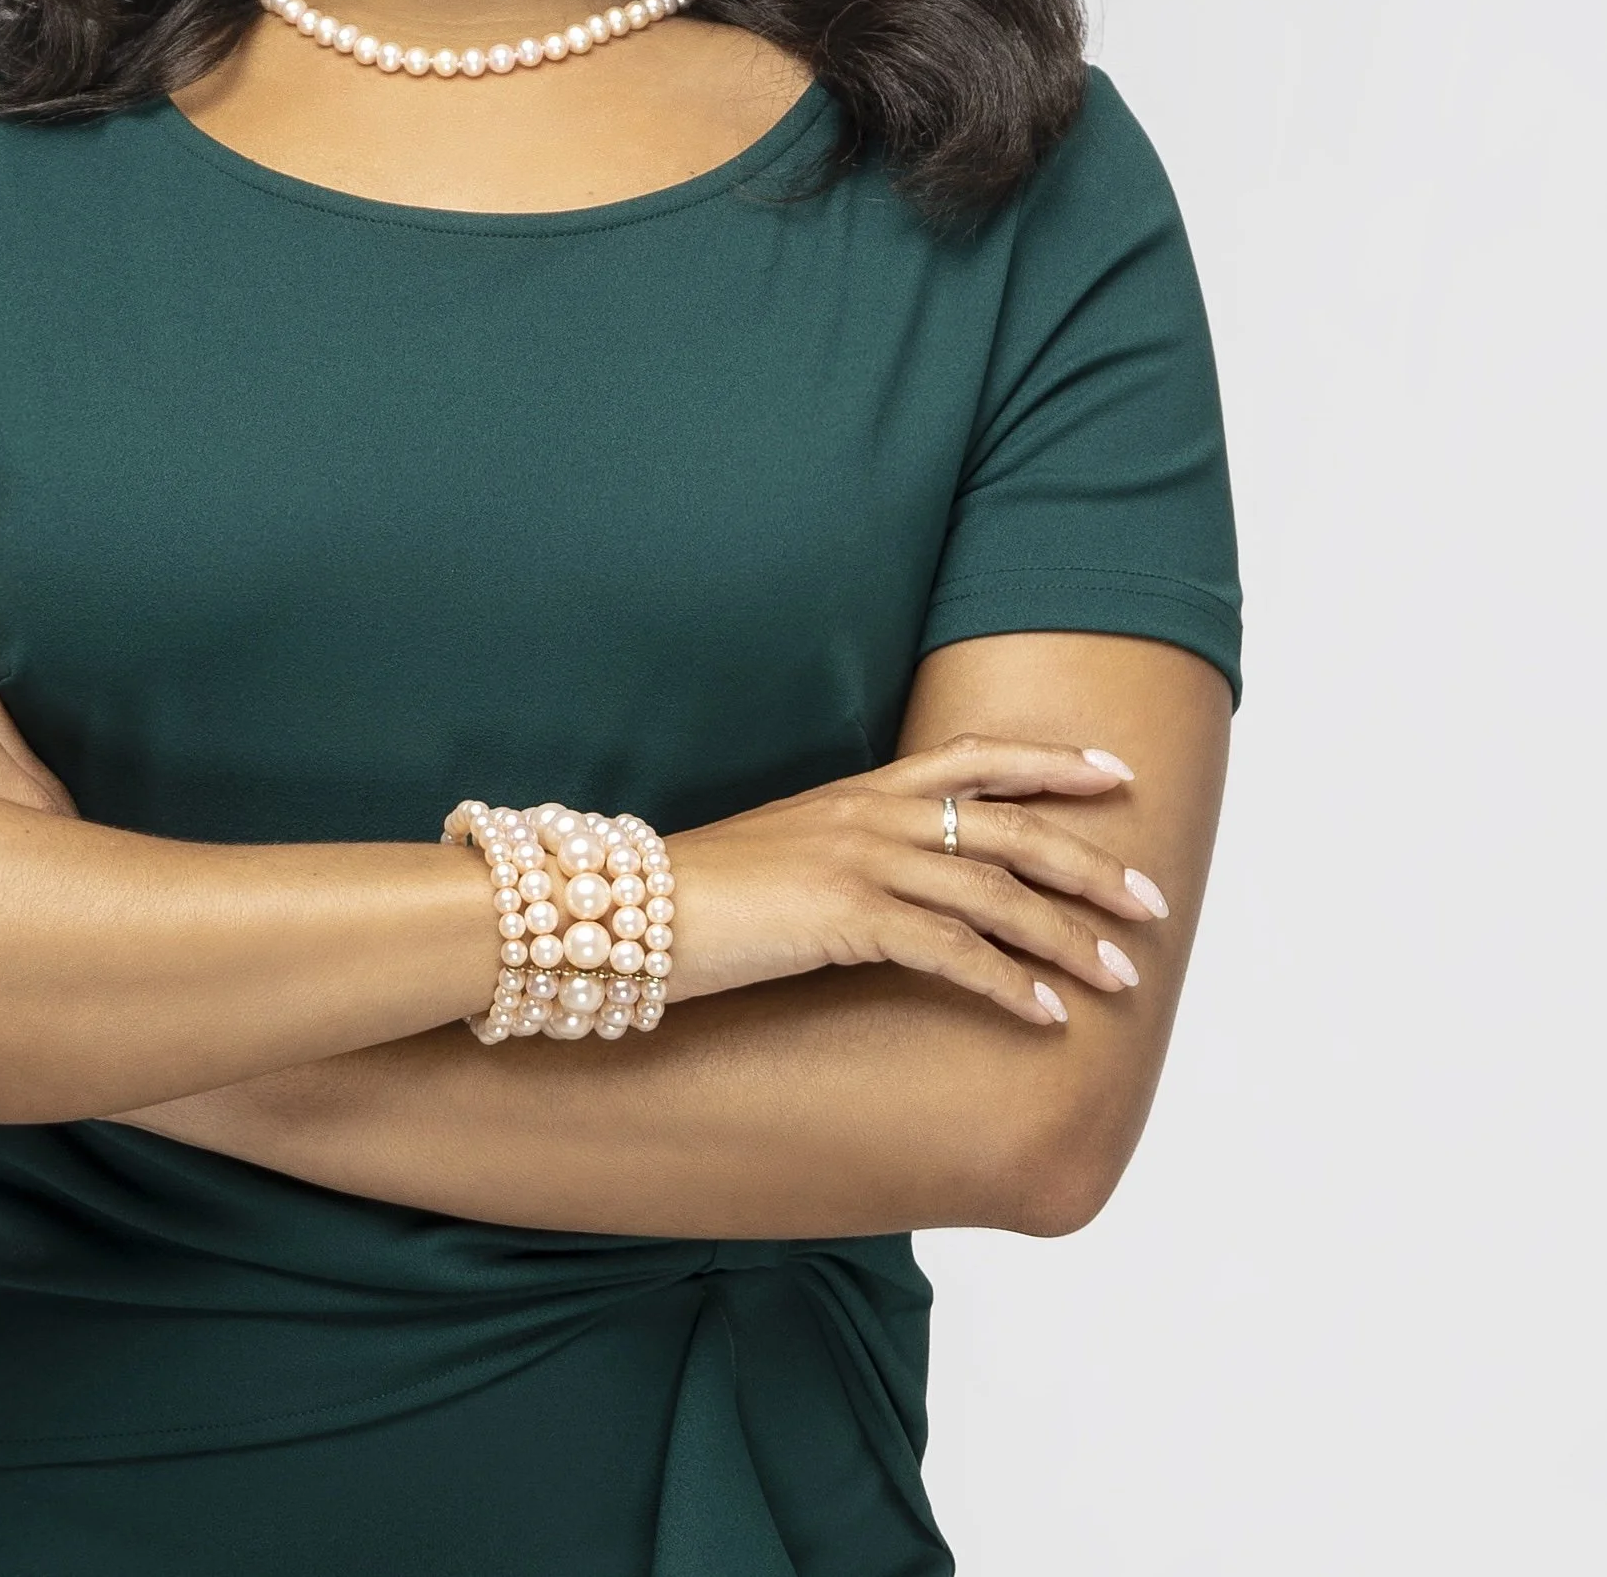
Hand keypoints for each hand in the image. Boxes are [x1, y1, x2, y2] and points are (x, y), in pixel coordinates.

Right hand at [666, 736, 1166, 1025]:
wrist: (622, 907)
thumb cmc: (701, 894)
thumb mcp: (788, 855)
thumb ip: (847, 857)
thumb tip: (896, 890)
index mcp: (861, 791)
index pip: (976, 758)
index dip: (1051, 763)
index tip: (1116, 774)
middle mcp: (872, 815)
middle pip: (1010, 828)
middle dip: (1090, 864)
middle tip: (1152, 900)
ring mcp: (861, 861)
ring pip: (996, 893)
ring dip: (1069, 938)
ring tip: (1123, 977)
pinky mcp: (846, 916)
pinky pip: (952, 952)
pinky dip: (1009, 984)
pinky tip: (1047, 1015)